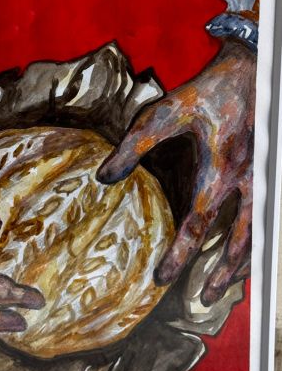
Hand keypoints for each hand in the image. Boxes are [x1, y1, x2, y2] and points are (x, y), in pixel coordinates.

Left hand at [97, 40, 254, 305]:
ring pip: (257, 234)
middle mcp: (246, 181)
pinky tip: (239, 251)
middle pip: (240, 241)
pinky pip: (263, 218)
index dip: (180, 255)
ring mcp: (261, 179)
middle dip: (221, 274)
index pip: (198, 224)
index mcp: (220, 169)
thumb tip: (104, 179)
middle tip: (202, 300)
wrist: (250, 70)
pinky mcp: (265, 175)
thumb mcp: (165, 113)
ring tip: (223, 286)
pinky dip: (252, 242)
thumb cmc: (205, 92)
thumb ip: (134, 146)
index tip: (161, 279)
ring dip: (241, 264)